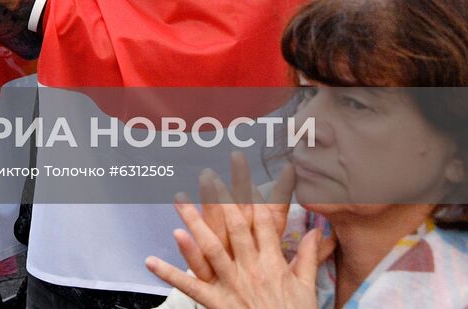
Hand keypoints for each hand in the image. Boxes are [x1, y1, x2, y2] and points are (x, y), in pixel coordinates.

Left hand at [145, 174, 328, 308]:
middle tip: (209, 172)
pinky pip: (191, 286)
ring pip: (211, 248)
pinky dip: (170, 273)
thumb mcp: (306, 287)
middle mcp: (252, 268)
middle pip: (237, 226)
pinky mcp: (218, 303)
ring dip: (193, 222)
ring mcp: (233, 284)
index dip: (254, 193)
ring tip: (178, 199)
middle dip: (223, 197)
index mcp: (273, 262)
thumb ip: (308, 256)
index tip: (245, 171)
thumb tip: (318, 231)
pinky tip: (149, 260)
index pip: (263, 219)